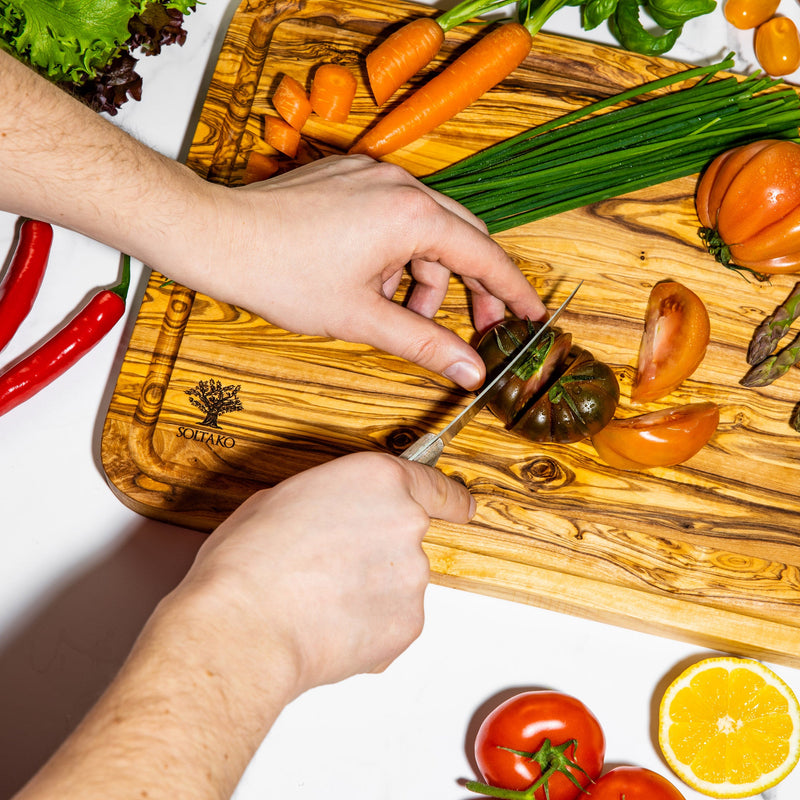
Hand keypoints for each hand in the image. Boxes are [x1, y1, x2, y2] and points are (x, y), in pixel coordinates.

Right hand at [173, 451, 474, 697]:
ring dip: (370, 589)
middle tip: (328, 568)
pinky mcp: (409, 624)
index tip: (462, 506)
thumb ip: (328, 500)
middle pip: (406, 536)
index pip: (433, 485)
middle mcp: (406, 522)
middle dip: (376, 552)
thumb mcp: (281, 499)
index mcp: (377, 480)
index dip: (450, 498)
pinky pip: (394, 620)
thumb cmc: (249, 562)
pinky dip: (370, 625)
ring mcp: (412, 576)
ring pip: (399, 581)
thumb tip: (331, 517)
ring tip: (318, 600)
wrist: (245, 626)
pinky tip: (329, 625)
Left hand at [193, 156, 545, 388]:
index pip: (484, 255)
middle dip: (470, 287)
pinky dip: (394, 255)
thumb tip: (470, 370)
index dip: (512, 290)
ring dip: (422, 276)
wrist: (217, 237)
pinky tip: (371, 284)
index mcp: (411, 215)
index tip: (532, 314)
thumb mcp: (362, 317)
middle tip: (476, 328)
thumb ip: (424, 344)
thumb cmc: (281, 274)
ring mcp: (373, 177)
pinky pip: (392, 218)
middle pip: (460, 238)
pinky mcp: (350, 179)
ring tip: (395, 313)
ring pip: (423, 232)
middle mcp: (399, 185)